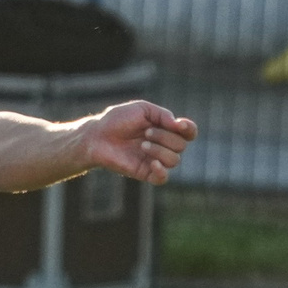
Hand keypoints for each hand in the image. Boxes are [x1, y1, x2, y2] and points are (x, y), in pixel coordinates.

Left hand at [80, 100, 195, 183]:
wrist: (97, 136)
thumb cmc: (117, 120)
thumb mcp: (142, 109)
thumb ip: (162, 115)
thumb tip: (178, 125)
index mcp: (165, 129)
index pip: (188, 133)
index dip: (189, 129)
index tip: (180, 125)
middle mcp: (163, 145)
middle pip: (181, 146)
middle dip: (165, 137)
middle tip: (145, 132)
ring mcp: (154, 160)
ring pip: (174, 160)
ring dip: (160, 150)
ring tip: (142, 144)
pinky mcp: (144, 173)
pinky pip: (162, 178)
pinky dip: (161, 171)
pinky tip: (152, 163)